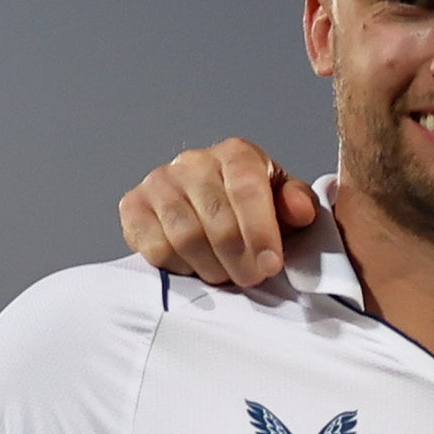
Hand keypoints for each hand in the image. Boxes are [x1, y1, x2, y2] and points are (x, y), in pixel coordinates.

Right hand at [118, 140, 313, 289]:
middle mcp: (194, 161)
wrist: (212, 212)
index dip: (260, 232)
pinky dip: (179, 267)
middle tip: (251, 278)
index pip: (246, 189)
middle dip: (239, 259)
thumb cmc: (254, 211)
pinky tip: (195, 267)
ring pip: (185, 236)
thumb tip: (299, 209)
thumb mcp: (286, 206)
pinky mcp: (133, 205)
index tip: (271, 265)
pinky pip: (155, 247)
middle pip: (216, 219)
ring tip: (226, 275)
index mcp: (236, 154)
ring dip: (211, 267)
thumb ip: (298, 205)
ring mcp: (159, 181)